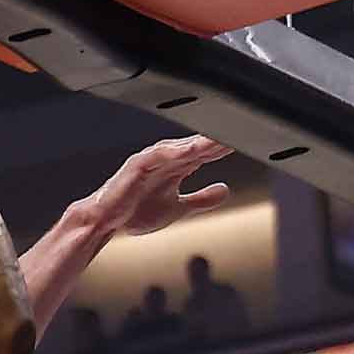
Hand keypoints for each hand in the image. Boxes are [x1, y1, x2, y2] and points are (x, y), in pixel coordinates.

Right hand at [74, 135, 233, 235]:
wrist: (106, 221)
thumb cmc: (135, 211)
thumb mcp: (178, 208)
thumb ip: (200, 199)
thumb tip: (224, 191)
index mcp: (176, 168)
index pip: (206, 153)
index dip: (224, 149)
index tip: (247, 142)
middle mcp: (166, 160)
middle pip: (196, 146)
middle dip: (216, 140)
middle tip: (239, 132)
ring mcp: (151, 160)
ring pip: (179, 147)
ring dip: (198, 142)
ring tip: (218, 138)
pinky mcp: (136, 165)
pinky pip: (156, 154)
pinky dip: (171, 151)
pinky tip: (187, 149)